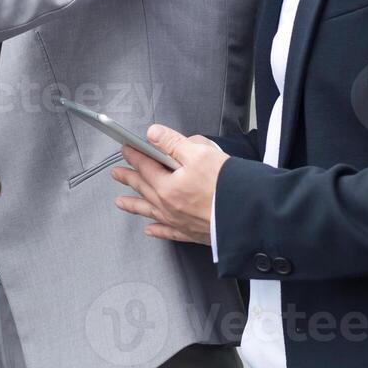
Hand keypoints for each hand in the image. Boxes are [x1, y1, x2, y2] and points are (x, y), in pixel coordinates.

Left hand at [110, 124, 228, 244]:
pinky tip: (150, 230)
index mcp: (167, 186)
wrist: (251, 216)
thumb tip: (153, 134)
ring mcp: (179, 222)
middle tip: (116, 174)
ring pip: (150, 211)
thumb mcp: (200, 153)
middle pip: (144, 188)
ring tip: (120, 202)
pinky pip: (168, 232)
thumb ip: (173, 143)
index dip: (134, 155)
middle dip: (129, 178)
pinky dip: (157, 230)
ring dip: (134, 204)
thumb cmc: (228, 186)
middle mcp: (169, 207)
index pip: (145, 166)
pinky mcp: (192, 233)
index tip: (126, 149)